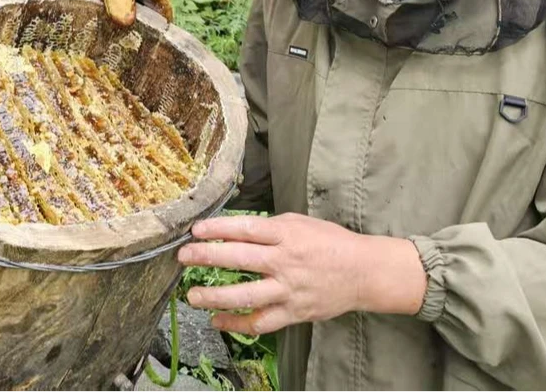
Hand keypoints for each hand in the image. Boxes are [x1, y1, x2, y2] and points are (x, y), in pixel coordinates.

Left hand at [177, 213, 426, 334]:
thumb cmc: (328, 241)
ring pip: (246, 295)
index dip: (217, 229)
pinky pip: (261, 322)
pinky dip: (237, 324)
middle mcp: (285, 261)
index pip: (244, 228)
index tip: (195, 230)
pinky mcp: (293, 313)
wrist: (362, 272)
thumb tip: (235, 228)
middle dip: (207, 257)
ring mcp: (288, 289)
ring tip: (192, 296)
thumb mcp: (299, 222)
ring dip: (215, 297)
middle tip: (183, 256)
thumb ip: (269, 226)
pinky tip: (217, 321)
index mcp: (286, 233)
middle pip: (239, 259)